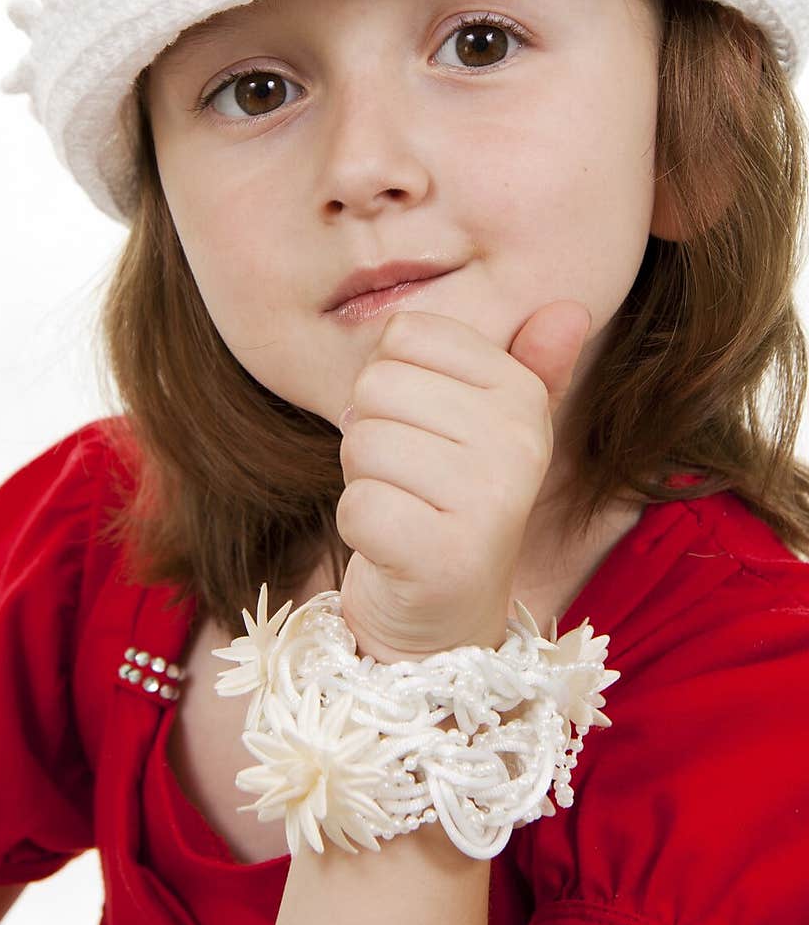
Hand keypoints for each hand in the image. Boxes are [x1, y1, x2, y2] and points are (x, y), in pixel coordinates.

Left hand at [335, 300, 592, 662]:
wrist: (444, 616)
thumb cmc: (450, 503)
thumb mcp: (489, 428)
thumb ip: (525, 366)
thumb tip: (569, 308)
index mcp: (522, 395)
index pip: (405, 334)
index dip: (392, 380)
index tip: (423, 427)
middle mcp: (517, 441)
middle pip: (376, 384)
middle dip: (371, 432)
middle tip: (408, 477)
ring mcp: (487, 500)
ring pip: (361, 442)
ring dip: (364, 481)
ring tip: (404, 509)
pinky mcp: (443, 555)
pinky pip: (356, 504)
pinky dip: (359, 528)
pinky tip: (394, 546)